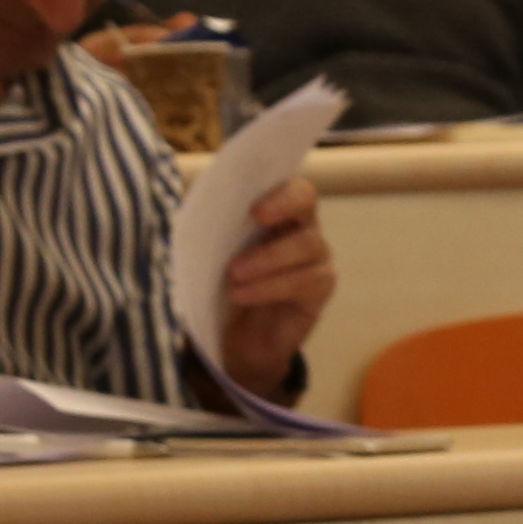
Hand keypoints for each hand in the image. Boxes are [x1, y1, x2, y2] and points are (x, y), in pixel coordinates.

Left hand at [215, 183, 334, 400]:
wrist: (235, 338)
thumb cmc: (223, 285)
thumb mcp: (210, 255)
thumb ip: (213, 229)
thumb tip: (202, 209)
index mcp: (275, 210)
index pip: (288, 185)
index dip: (278, 189)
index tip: (255, 207)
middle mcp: (302, 226)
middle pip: (306, 201)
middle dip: (282, 205)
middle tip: (255, 217)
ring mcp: (316, 257)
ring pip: (305, 244)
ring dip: (267, 257)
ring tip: (233, 275)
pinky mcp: (320, 288)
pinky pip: (304, 282)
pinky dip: (269, 287)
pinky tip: (242, 295)